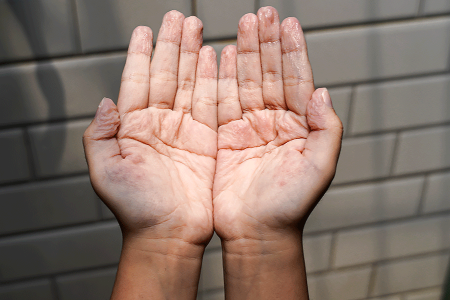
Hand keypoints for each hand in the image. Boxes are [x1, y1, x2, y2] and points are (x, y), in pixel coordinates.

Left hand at [83, 11, 216, 246]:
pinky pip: (212, 103)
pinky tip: (215, 58)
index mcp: (133, 127)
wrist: (169, 233)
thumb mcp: (105, 171)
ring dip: (193, 54)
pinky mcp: (208, 140)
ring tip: (197, 28)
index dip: (141, 54)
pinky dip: (214, 80)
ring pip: (190, 83)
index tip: (145, 29)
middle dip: (172, 44)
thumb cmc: (135, 208)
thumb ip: (99, 134)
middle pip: (166, 74)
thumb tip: (106, 101)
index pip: (137, 80)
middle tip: (178, 17)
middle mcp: (159, 124)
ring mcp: (185, 130)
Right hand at [214, 7, 342, 245]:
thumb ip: (328, 129)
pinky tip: (219, 56)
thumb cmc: (290, 205)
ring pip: (245, 81)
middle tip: (262, 14)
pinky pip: (222, 101)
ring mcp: (248, 127)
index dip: (292, 52)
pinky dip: (220, 78)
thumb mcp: (320, 168)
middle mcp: (274, 122)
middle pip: (269, 73)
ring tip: (243, 25)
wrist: (256, 231)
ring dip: (244, 53)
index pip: (297, 80)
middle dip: (266, 43)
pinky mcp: (224, 136)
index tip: (289, 24)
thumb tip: (324, 92)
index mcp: (299, 126)